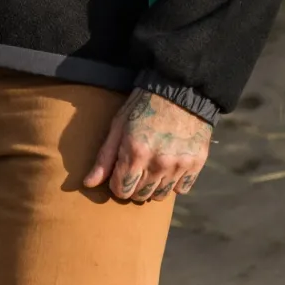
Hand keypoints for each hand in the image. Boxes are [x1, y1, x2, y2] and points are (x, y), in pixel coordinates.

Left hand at [83, 87, 211, 202]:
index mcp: (136, 152)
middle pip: (140, 195)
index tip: (120, 170)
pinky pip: (181, 189)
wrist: (179, 88)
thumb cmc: (144, 104)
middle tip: (136, 166)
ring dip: (153, 186)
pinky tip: (169, 166)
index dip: (117, 182)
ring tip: (152, 167)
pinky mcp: (196, 164)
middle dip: (134, 185)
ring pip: (160, 195)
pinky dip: (174, 182)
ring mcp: (179, 165)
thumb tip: (88, 183)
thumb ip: (105, 157)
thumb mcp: (119, 125)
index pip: (121, 190)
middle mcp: (158, 163)